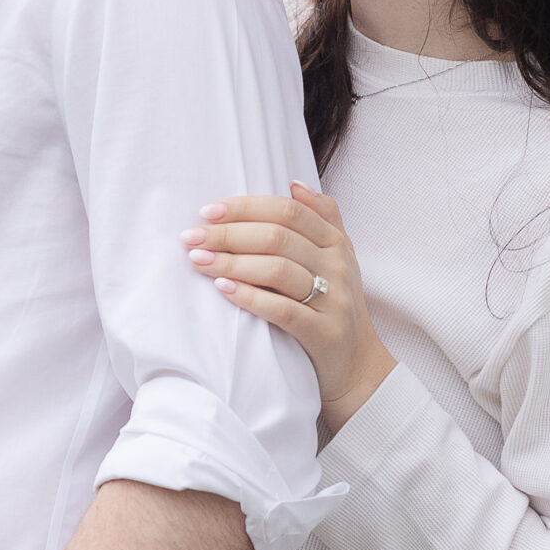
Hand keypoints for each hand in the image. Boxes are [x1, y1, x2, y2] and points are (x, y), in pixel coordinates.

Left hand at [185, 183, 395, 437]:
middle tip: (192, 238)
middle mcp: (337, 266)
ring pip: (277, 270)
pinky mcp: (323, 332)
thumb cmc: (334, 306)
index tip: (207, 212)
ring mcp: (333, 300)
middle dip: (228, 234)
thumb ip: (322, 217)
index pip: (288, 211)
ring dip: (231, 263)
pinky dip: (250, 297)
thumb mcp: (338, 258)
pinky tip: (222, 289)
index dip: (245, 207)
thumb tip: (294, 184)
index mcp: (336, 242)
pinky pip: (282, 310)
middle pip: (278, 237)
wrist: (358, 365)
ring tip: (198, 261)